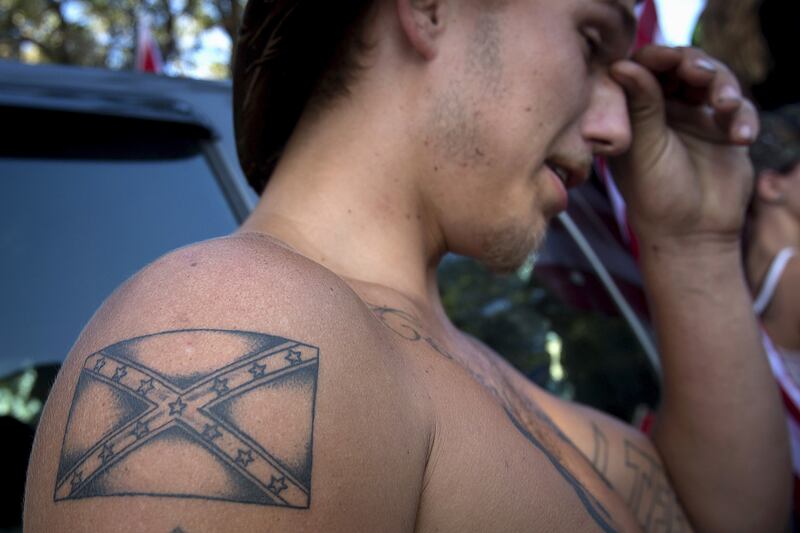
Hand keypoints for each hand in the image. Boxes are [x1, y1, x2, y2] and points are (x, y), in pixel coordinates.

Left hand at [608, 46, 757, 253]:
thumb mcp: (644, 148)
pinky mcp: (726, 130)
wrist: (691, 234)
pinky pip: (740, 109)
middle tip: (697, 73)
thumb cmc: (655, 195)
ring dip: (723, 86)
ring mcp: (697, 118)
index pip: (645, 70)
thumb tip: (622, 63)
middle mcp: (665, 110)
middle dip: (693, 64)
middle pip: (682, 67)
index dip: (654, 57)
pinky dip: (743, 117)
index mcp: (636, 112)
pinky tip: (741, 137)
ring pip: (715, 81)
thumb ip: (640, 105)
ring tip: (724, 105)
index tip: (662, 57)